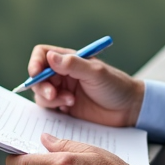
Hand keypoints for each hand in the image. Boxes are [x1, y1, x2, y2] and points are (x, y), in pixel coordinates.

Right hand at [26, 44, 144, 126]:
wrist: (129, 109)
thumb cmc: (116, 86)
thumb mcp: (96, 73)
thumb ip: (73, 64)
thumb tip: (49, 56)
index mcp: (69, 60)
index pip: (43, 55)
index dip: (35, 63)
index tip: (36, 74)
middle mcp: (63, 74)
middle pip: (38, 76)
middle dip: (41, 86)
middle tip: (53, 95)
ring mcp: (62, 91)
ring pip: (41, 93)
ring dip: (50, 98)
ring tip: (70, 102)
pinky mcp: (64, 107)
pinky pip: (48, 108)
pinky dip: (53, 109)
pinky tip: (68, 109)